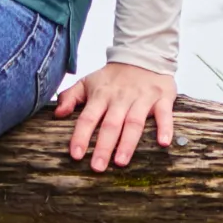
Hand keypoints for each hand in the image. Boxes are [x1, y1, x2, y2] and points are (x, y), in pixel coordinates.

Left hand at [54, 62, 174, 170]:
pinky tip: (162, 143)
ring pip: (134, 122)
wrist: (143, 55)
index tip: (76, 155)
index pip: (88, 117)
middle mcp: (120, 97)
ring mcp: (142, 98)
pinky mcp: (162, 98)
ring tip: (121, 162)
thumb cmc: (113, 77)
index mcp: (101, 95)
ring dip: (128, 143)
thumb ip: (70, 97)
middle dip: (103, 147)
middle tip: (97, 167)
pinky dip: (165, 128)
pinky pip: (164, 114)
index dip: (81, 136)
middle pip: (110, 124)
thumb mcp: (88, 82)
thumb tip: (57, 114)